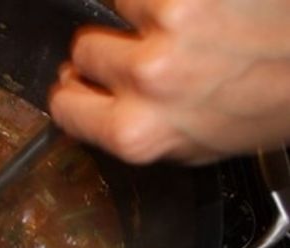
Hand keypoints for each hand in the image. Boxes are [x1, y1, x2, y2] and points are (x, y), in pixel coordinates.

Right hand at [48, 0, 289, 164]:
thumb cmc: (272, 107)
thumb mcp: (196, 149)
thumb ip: (134, 132)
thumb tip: (92, 110)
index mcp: (139, 132)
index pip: (63, 107)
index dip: (75, 92)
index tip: (84, 84)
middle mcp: (148, 78)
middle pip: (82, 51)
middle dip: (110, 48)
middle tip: (152, 52)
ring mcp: (170, 23)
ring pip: (115, 5)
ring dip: (143, 11)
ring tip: (190, 25)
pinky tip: (206, 9)